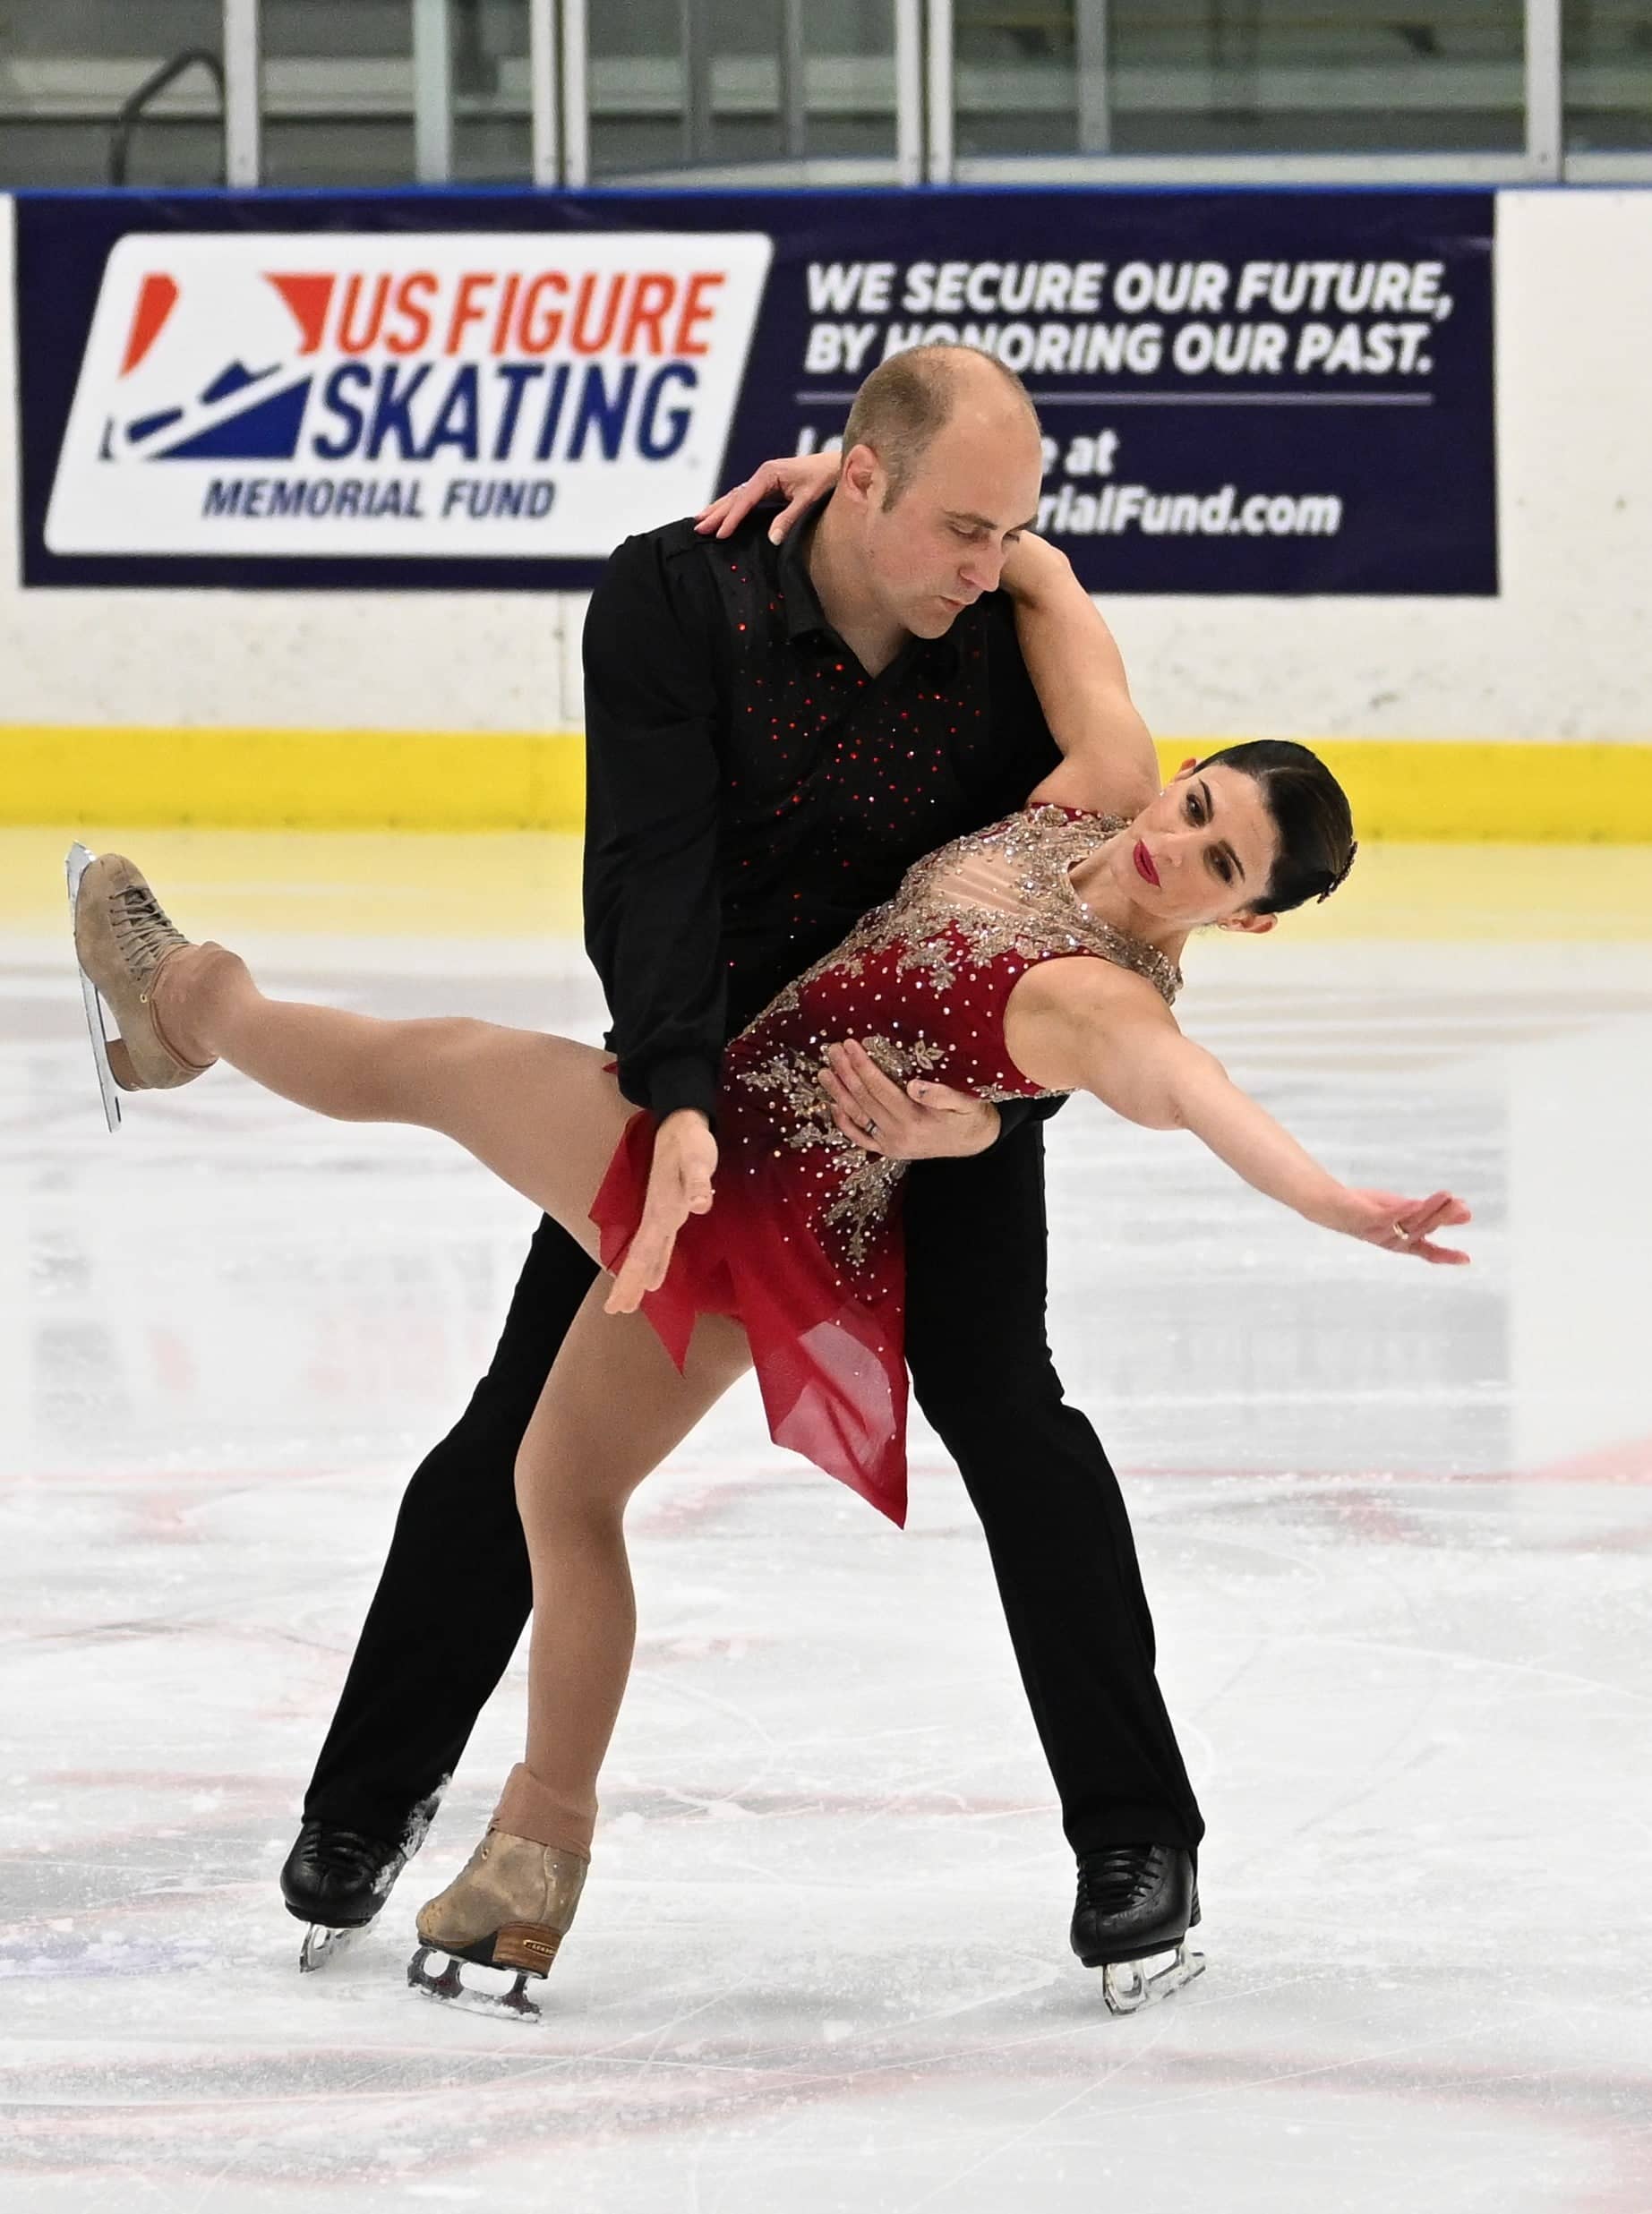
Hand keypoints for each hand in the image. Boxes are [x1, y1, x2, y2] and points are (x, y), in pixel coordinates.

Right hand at [605, 1109, 717, 1314]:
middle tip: (615, 1310)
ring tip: (626, 1303)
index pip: (645, 1250)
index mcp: (663, 1208)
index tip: (618, 1303)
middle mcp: (659, 1215)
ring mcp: (662, 1213)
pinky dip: (656, 1262)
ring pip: (648, 1251)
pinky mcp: (670, 1208)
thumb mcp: (697, 1157)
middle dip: (628, 1283)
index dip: (633, 1276)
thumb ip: (699, 1181)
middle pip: (641, 1255)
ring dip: (638, 1276)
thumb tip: (701, 1204)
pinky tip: (655, 1277)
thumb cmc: (691, 1140)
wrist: (681, 1122)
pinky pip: (660, 1243)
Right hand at [694, 450, 839, 543]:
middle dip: (716, 513)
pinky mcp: (769, 486)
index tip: (719, 533)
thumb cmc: (825, 478)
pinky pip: (744, 498)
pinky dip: (731, 507)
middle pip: (734, 496)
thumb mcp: (807, 499)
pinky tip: (721, 515)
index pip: (745, 500)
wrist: (838, 464)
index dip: (731, 518)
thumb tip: (772, 539)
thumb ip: (789, 518)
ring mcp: (764, 479)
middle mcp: (763, 474)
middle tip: (698, 528)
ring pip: (736, 496)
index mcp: (768, 474)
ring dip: (718, 509)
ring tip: (700, 521)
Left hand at [819, 1039, 1000, 1161]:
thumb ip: (941, 1095)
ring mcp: (891, 1145)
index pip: (879, 1088)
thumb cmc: (970, 1116)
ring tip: (824, 1073)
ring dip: (839, 1094)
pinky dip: (845, 1123)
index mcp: (915, 1120)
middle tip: (832, 1051)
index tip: (850, 1045)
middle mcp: (898, 1135)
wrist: (976, 1143)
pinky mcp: (889, 1151)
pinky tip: (834, 1106)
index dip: (862, 1065)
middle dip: (845, 1073)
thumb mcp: (965, 1102)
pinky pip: (861, 1138)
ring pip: (857, 1117)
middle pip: (864, 1099)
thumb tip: (913, 1085)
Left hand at [1336, 1188, 1472, 1265]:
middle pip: (1423, 1230)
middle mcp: (1393, 1241)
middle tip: (1464, 1208)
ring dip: (1430, 1209)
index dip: (1446, 1256)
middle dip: (1444, 1218)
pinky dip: (1403, 1210)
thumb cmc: (1370, 1210)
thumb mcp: (1405, 1211)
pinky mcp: (1367, 1218)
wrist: (1331, 1205)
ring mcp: (1380, 1231)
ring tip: (1447, 1196)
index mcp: (1403, 1243)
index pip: (1428, 1253)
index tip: (1466, 1259)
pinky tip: (1415, 1202)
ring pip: (1410, 1221)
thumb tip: (1467, 1213)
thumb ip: (1431, 1213)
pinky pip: (1388, 1216)